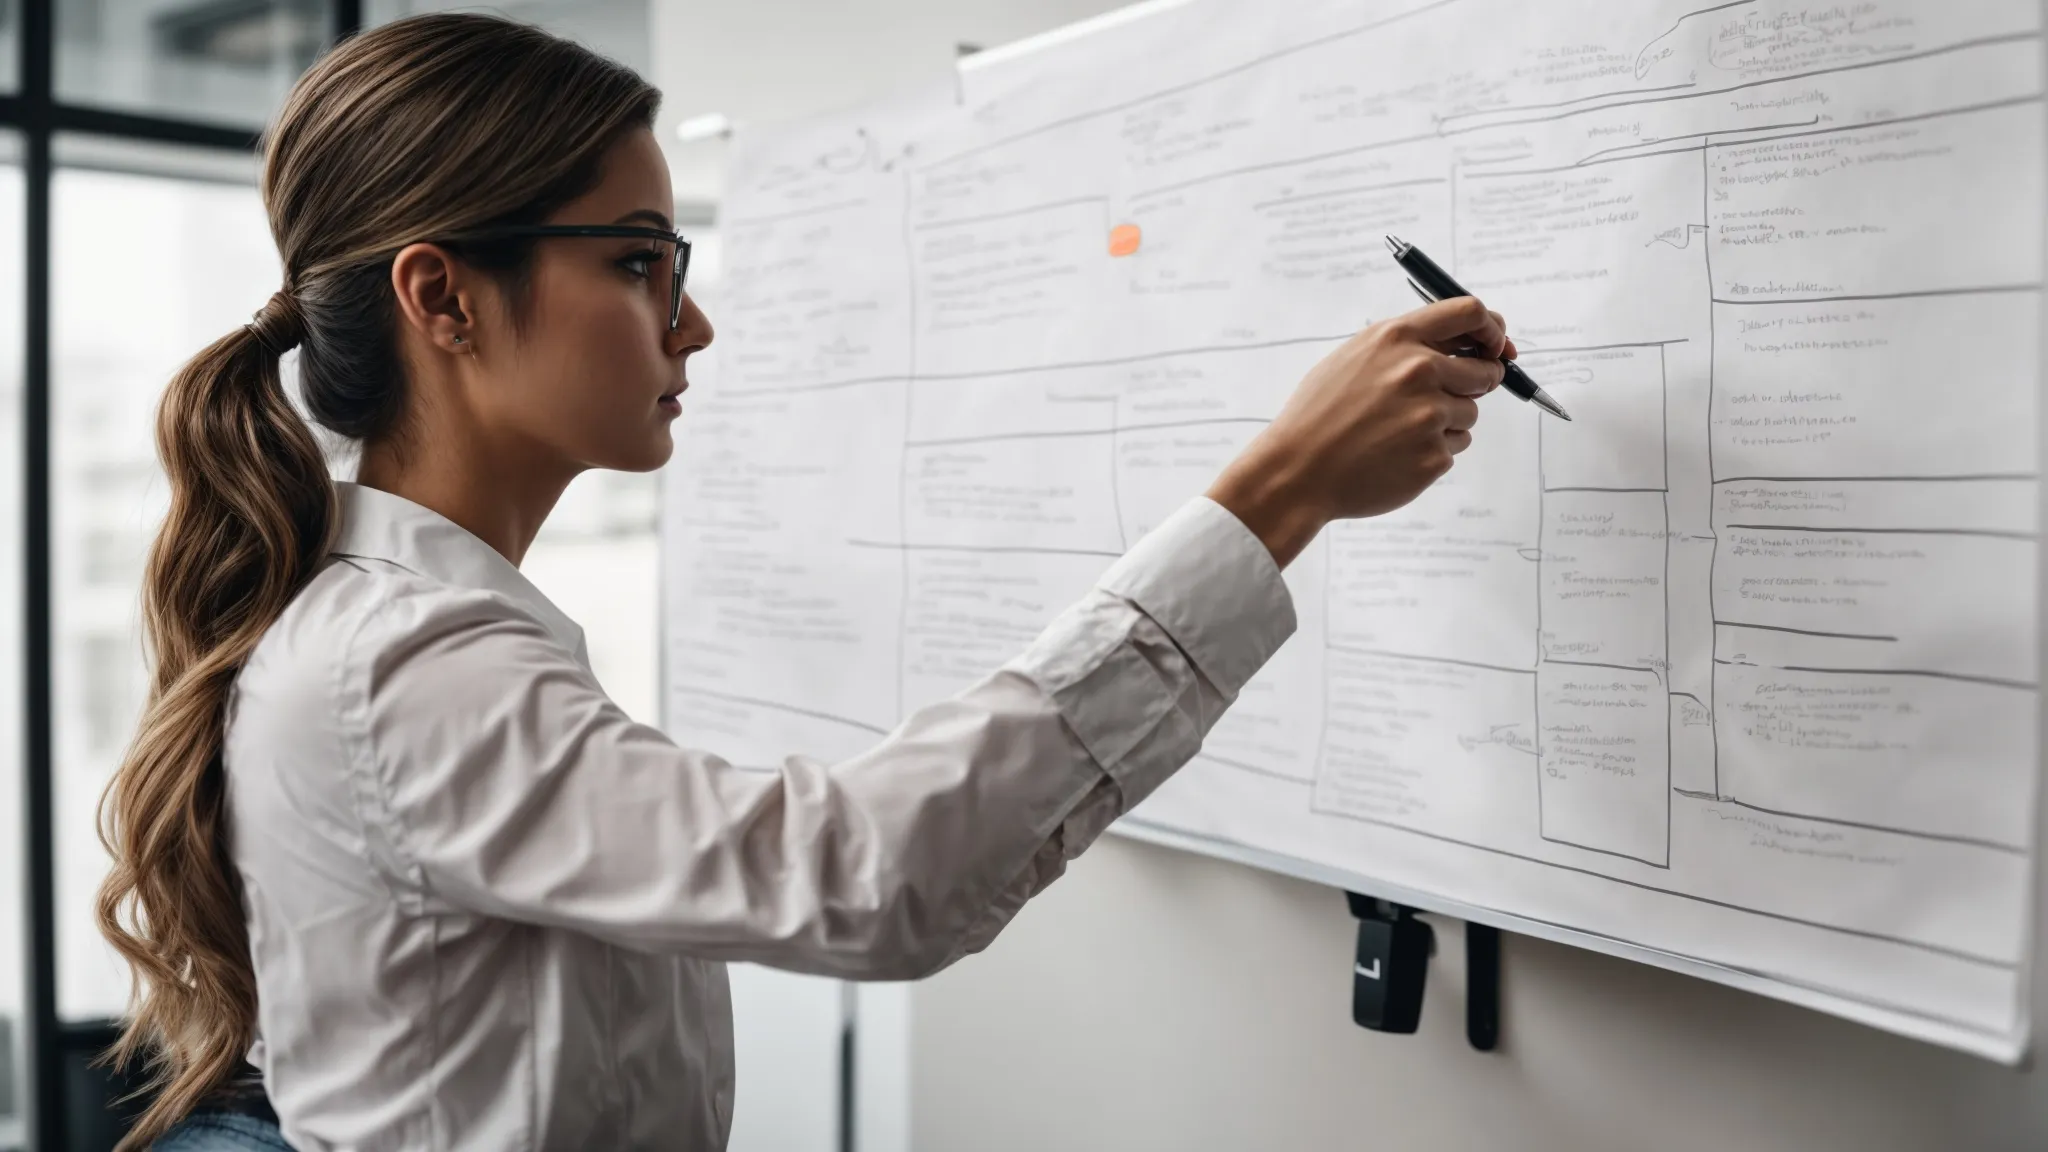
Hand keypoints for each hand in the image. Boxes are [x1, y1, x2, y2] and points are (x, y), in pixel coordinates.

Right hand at [1207, 297, 1511, 566]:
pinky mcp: (1433, 456)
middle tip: (1450, 394)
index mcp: (1398, 338)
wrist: (1297, 471)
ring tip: (1399, 430)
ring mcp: (1429, 416)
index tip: (1496, 344)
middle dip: (1479, 381)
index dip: (1493, 328)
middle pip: (1485, 369)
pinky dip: (1433, 449)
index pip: (1472, 313)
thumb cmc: (1319, 414)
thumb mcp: (1354, 357)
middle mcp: (1419, 371)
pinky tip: (1395, 453)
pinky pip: (1455, 445)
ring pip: (1470, 411)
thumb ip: (1406, 345)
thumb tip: (1462, 343)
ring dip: (1448, 420)